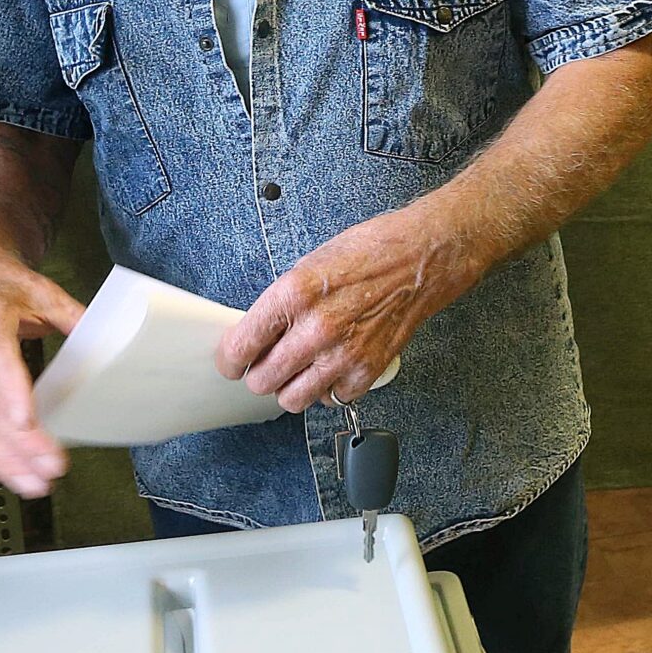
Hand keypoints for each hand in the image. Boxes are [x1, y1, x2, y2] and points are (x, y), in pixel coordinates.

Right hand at [0, 253, 85, 498]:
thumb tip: (108, 341)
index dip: (9, 395)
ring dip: (7, 461)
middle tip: (51, 467)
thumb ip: (74, 318)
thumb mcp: (43, 292)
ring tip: (37, 484)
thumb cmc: (2, 287)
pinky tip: (14, 475)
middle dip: (21, 444)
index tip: (24, 423)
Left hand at [216, 207, 479, 412]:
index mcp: (293, 294)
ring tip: (299, 369)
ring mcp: (343, 354)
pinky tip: (333, 366)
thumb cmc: (368, 252)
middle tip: (267, 364)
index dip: (230, 359)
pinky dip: (329, 388)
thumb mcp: (309, 265)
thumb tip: (256, 335)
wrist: (422, 257)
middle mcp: (316, 328)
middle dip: (260, 375)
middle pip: (263, 381)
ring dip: (291, 388)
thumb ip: (280, 305)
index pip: (241, 346)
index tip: (231, 362)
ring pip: (293, 400)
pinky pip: (332, 399)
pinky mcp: (368, 371)